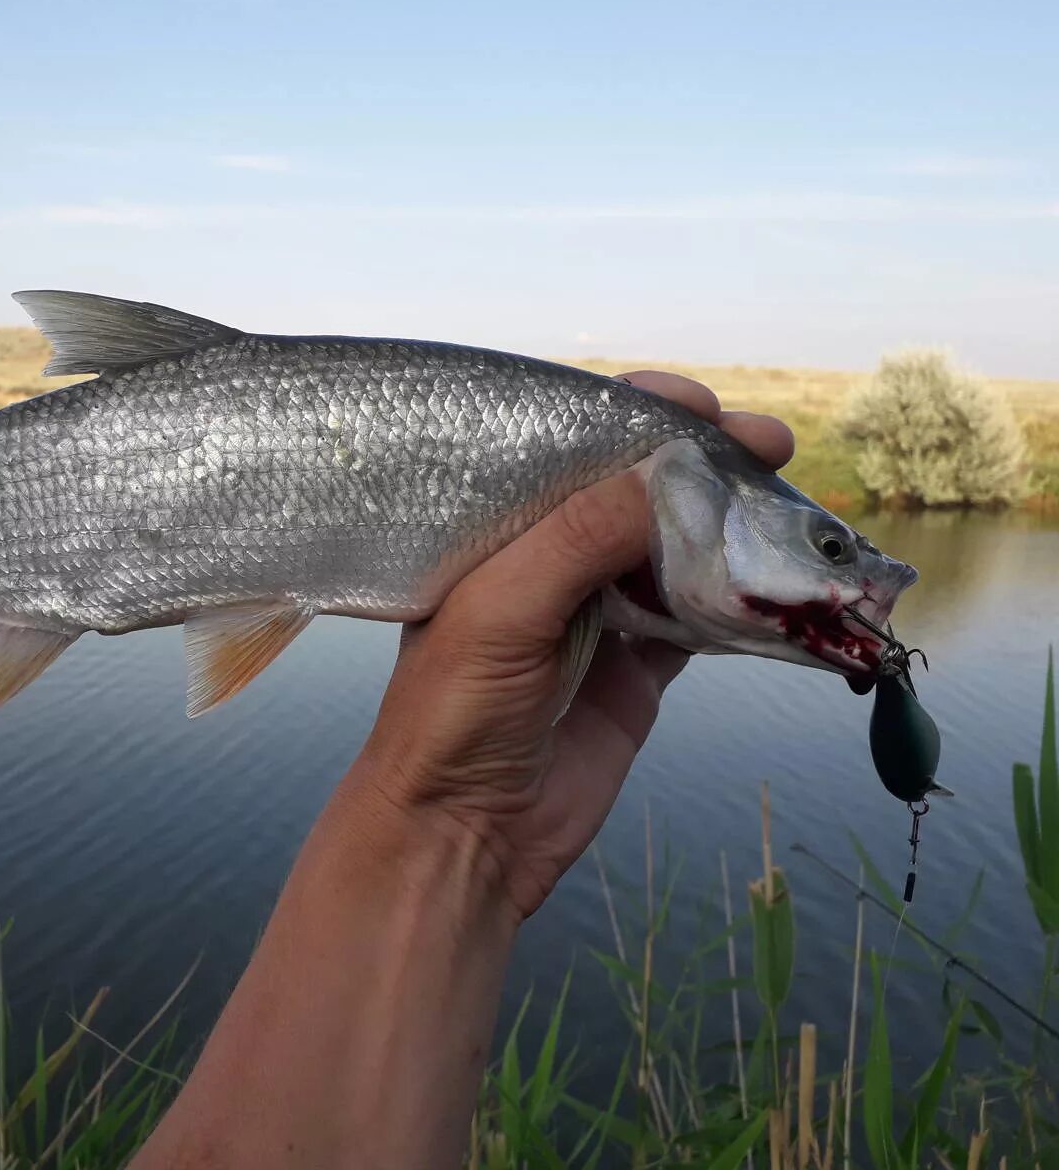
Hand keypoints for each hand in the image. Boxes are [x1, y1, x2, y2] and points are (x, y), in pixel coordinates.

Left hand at [352, 373, 795, 919]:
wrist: (460, 838)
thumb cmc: (448, 718)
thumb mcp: (499, 611)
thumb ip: (577, 538)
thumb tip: (669, 472)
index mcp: (498, 532)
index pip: (571, 450)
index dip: (636, 419)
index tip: (699, 405)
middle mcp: (549, 564)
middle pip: (639, 493)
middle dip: (705, 465)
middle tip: (772, 443)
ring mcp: (598, 616)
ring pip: (679, 552)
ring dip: (736, 527)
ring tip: (794, 501)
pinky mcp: (637, 672)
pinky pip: (702, 621)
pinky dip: (746, 601)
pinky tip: (786, 578)